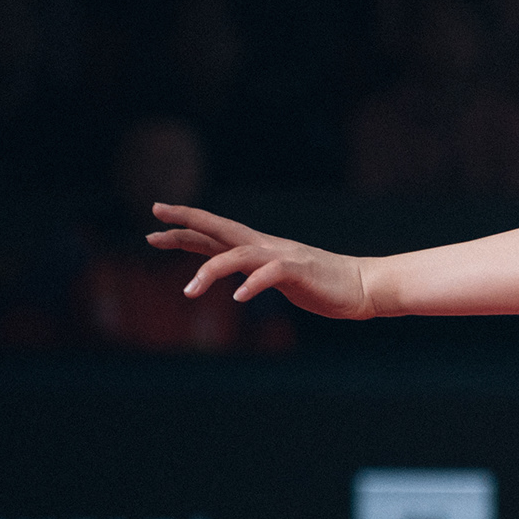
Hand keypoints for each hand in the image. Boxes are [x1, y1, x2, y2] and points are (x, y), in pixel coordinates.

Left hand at [148, 203, 372, 319]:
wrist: (365, 286)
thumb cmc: (325, 285)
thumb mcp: (282, 277)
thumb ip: (258, 273)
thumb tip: (239, 280)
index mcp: (260, 247)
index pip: (215, 232)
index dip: (185, 225)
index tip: (155, 220)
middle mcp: (266, 246)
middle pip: (219, 228)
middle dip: (185, 224)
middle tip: (153, 223)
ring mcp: (282, 257)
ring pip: (237, 254)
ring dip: (209, 271)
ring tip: (188, 292)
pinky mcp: (299, 272)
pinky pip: (269, 274)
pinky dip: (251, 285)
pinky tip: (238, 299)